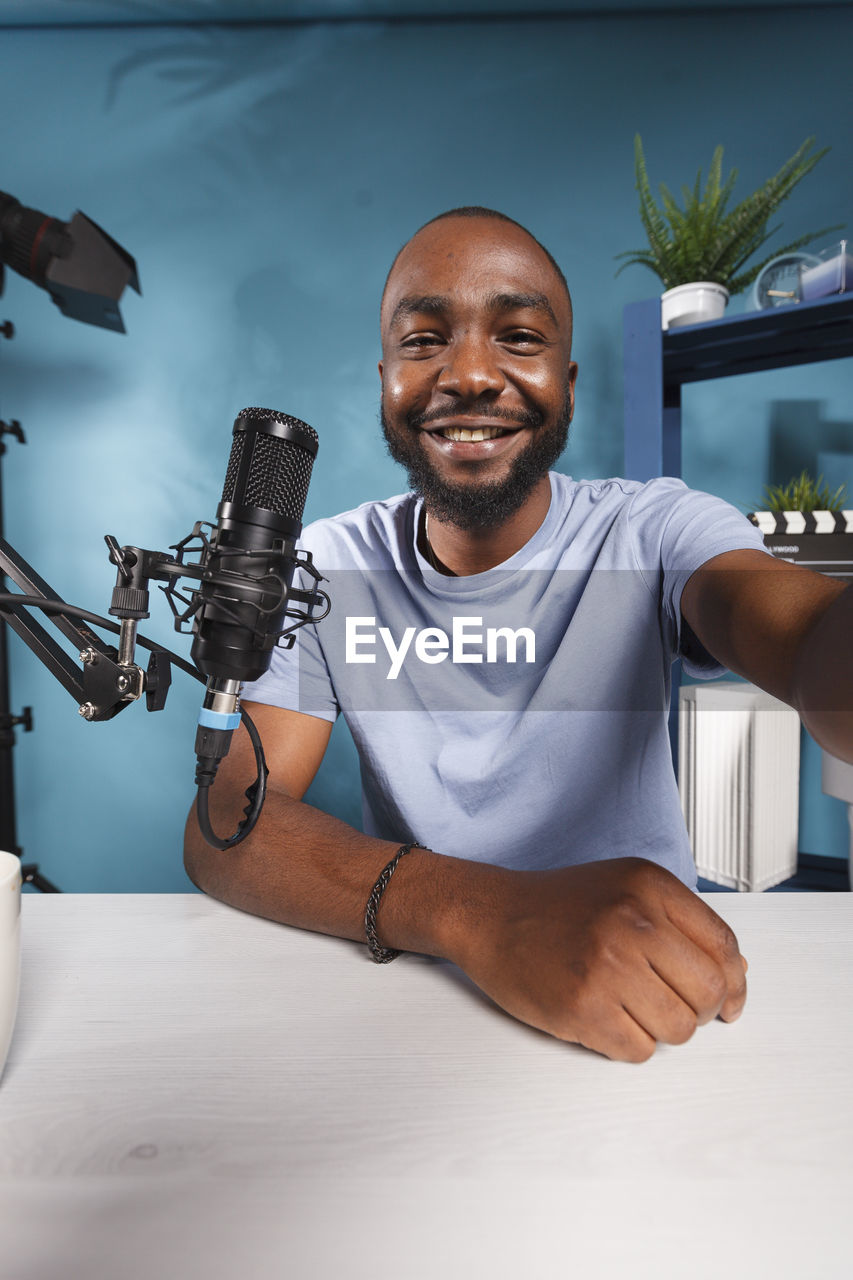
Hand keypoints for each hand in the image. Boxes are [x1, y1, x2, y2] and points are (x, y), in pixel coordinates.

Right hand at [456, 857, 747, 1061]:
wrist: (490, 916)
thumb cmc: (558, 906)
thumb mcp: (625, 889)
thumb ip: (681, 923)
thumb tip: (735, 974)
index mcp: (649, 886)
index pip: (723, 946)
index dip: (734, 984)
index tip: (729, 1001)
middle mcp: (633, 921)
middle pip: (708, 993)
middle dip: (697, 1009)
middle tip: (670, 1004)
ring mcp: (608, 966)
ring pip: (679, 1028)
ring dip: (660, 1027)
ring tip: (628, 1005)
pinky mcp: (584, 1008)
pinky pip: (640, 1050)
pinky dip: (627, 1042)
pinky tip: (604, 1015)